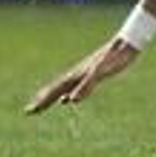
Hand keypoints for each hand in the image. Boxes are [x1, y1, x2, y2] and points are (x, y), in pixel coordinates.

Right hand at [24, 37, 139, 114]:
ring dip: (52, 98)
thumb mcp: (100, 73)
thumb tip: (70, 101)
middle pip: (55, 90)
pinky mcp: (93, 74)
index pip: (54, 91)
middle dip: (42, 101)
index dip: (42, 101)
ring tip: (43, 105)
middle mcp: (76, 74)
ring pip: (63, 88)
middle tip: (29, 112)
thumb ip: (86, 86)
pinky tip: (67, 100)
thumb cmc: (114, 58)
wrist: (127, 44)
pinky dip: (67, 95)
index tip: (29, 111)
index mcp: (75, 75)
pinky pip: (74, 87)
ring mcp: (83, 74)